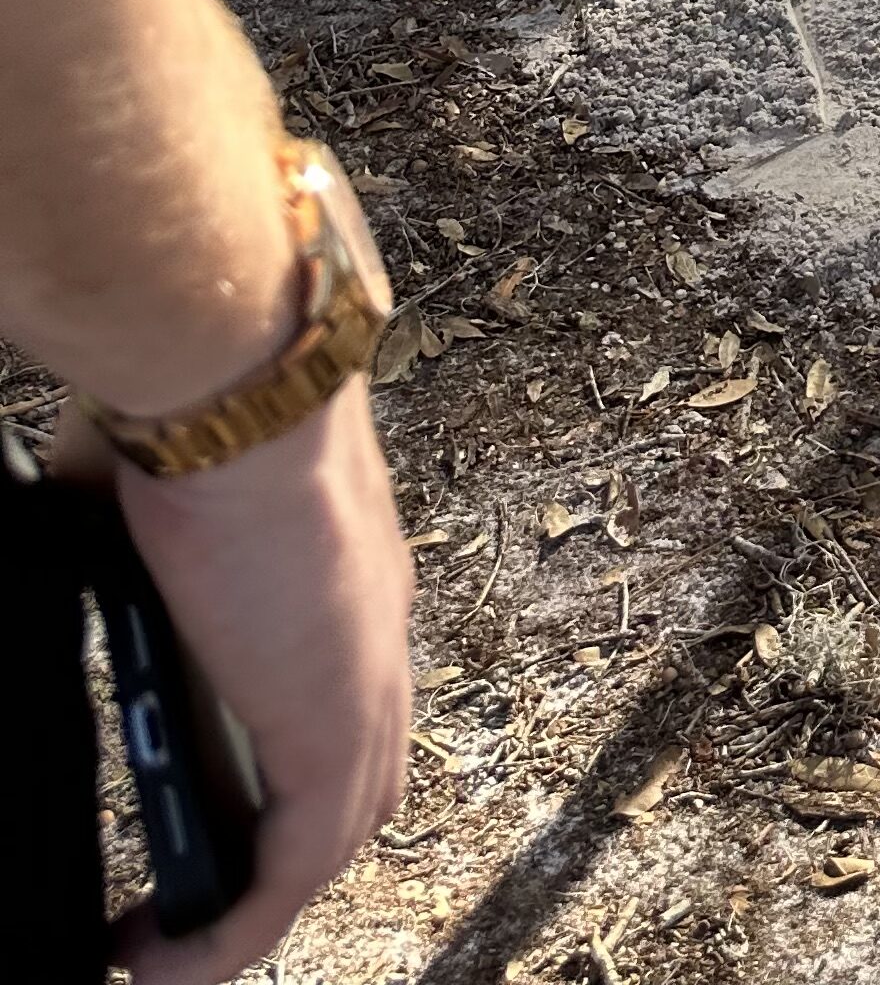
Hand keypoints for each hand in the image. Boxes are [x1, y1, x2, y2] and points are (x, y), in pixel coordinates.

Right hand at [69, 389, 413, 981]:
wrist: (241, 381)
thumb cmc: (201, 403)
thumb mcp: (149, 493)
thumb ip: (129, 542)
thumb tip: (76, 523)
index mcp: (345, 573)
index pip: (339, 696)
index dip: (289, 764)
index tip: (209, 808)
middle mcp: (374, 631)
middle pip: (354, 780)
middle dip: (274, 854)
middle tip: (185, 903)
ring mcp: (365, 682)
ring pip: (335, 832)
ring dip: (251, 903)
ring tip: (163, 949)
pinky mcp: (333, 728)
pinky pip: (294, 869)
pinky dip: (236, 928)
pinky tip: (165, 961)